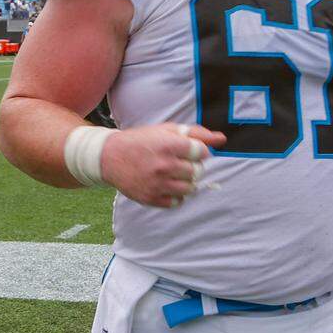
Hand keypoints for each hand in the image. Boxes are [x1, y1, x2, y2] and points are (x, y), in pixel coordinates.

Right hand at [100, 123, 225, 208]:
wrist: (109, 158)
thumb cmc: (142, 141)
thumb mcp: (167, 130)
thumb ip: (197, 134)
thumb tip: (222, 139)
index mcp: (168, 145)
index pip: (201, 152)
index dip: (197, 151)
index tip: (188, 150)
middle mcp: (163, 166)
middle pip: (197, 172)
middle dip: (193, 166)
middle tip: (179, 161)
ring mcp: (157, 184)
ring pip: (190, 188)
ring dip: (186, 181)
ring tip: (174, 173)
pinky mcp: (151, 199)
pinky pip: (176, 202)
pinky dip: (175, 195)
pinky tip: (166, 184)